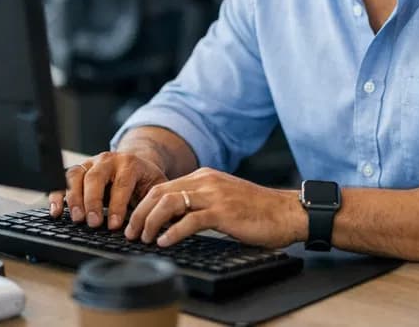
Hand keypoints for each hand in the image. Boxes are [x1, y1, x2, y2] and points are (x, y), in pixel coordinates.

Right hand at [48, 151, 167, 229]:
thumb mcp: (156, 186)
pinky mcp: (78, 170)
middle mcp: (107, 160)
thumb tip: (155, 223)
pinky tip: (56, 211)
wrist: (135, 162)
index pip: (121, 184)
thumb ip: (155, 201)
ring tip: (76, 218)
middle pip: (95, 178)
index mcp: (129, 163)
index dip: (117, 205)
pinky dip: (57, 195)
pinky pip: (63, 180)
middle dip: (93, 202)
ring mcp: (90, 163)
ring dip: (73, 198)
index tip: (114, 225)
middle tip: (93, 223)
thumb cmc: (145, 179)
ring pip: (76, 176)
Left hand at [125, 167, 305, 248]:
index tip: (133, 222)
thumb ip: (200, 202)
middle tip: (131, 232)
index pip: (162, 186)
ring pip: (169, 203)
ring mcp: (215, 195)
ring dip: (150, 222)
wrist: (287, 212)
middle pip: (159, 192)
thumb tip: (172, 219)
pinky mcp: (223, 212)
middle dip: (139, 213)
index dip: (142, 204)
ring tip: (144, 238)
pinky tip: (164, 242)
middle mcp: (206, 181)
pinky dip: (172, 232)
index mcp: (205, 177)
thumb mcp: (224, 200)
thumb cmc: (258, 211)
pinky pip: (190, 220)